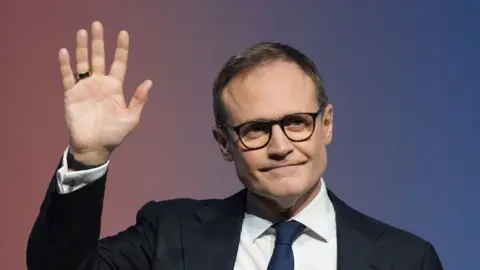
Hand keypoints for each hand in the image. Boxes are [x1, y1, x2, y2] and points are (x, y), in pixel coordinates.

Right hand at [58, 21, 152, 164]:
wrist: (95, 147)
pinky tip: (65, 52)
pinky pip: (68, 77)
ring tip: (82, 32)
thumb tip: (149, 82)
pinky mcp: (72, 95)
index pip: (119, 63)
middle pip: (99, 57)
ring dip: (82, 48)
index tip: (123, 33)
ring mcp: (85, 88)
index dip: (121, 48)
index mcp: (115, 87)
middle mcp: (100, 84)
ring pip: (83, 63)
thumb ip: (138, 100)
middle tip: (97, 24)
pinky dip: (66, 65)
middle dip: (98, 41)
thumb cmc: (114, 134)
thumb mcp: (131, 118)